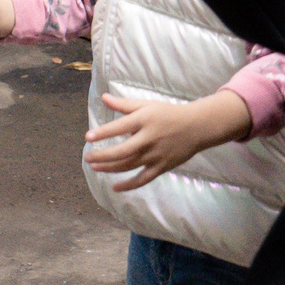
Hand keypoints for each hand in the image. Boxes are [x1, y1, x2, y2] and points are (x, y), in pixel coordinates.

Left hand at [85, 91, 251, 191]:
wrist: (196, 127)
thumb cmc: (168, 113)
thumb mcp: (146, 105)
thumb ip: (124, 104)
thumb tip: (103, 97)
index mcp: (144, 120)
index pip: (120, 127)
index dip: (103, 132)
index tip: (88, 137)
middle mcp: (149, 138)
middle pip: (122, 151)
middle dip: (103, 155)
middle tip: (87, 157)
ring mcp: (156, 155)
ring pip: (129, 165)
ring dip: (110, 168)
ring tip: (94, 167)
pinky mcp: (162, 167)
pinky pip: (143, 179)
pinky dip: (129, 185)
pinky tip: (115, 187)